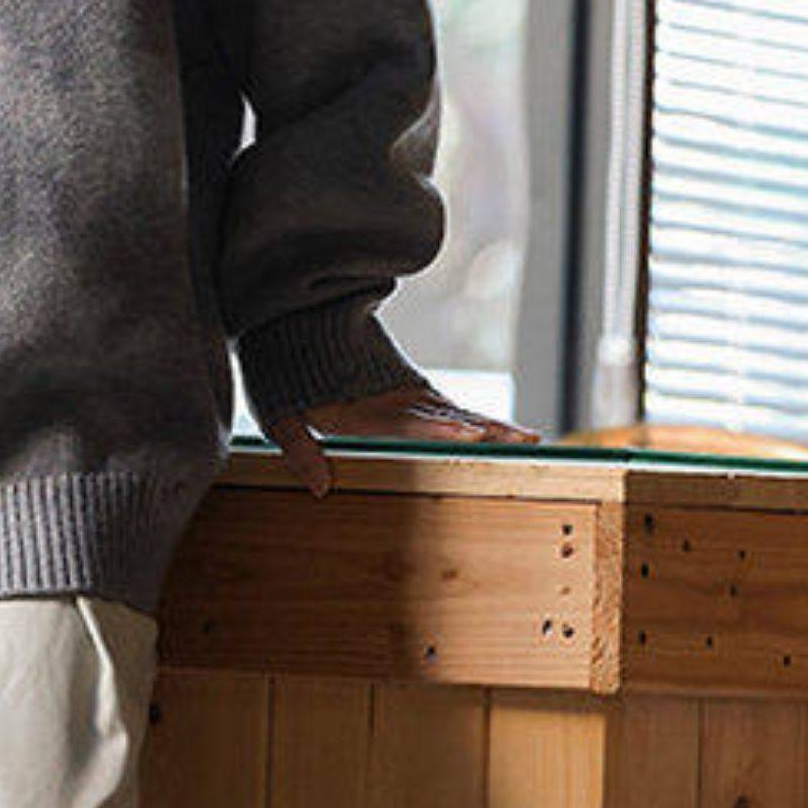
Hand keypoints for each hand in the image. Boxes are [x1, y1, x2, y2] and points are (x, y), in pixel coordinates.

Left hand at [263, 381, 539, 496]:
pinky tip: (512, 433)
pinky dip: (484, 420)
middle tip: (520, 442)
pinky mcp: (414, 391)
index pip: (407, 422)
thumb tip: (320, 488)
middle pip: (445, 417)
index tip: (468, 433)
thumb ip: (299, 449)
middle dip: (481, 430)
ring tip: (528, 440)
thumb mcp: (278, 414)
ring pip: (458, 411)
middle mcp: (395, 401)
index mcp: (364, 410)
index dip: (436, 428)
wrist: (294, 318)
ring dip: (492, 426)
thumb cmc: (283, 373)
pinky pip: (455, 407)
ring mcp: (408, 394)